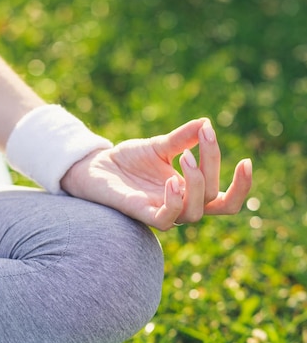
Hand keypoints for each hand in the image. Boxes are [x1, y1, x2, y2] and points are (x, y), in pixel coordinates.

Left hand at [60, 118, 251, 230]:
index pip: (224, 198)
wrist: (95, 167)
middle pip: (213, 200)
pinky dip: (174, 202)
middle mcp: (180, 205)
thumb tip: (206, 123)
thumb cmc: (128, 161)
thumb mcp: (159, 145)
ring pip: (194, 212)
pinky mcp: (141, 214)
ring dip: (196, 183)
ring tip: (186, 157)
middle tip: (204, 138)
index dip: (241, 186)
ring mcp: (161, 211)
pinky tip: (171, 181)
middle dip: (214, 167)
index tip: (247, 160)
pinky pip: (166, 219)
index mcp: (189, 192)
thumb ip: (183, 139)